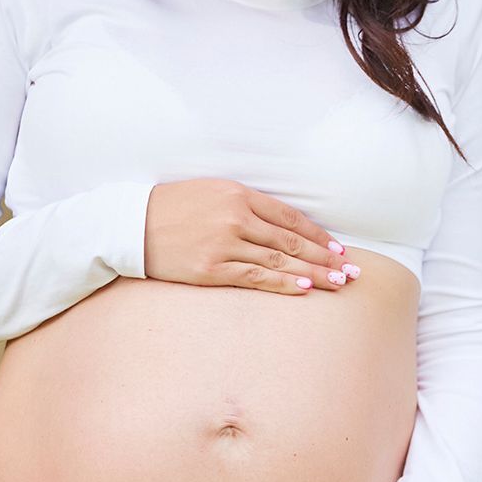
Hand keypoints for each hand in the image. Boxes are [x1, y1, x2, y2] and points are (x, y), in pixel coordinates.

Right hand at [142, 178, 362, 293]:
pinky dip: (283, 283)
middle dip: (326, 257)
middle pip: (292, 240)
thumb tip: (284, 225)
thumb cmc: (172, 208)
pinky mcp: (212, 268)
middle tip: (351, 271)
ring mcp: (224, 243)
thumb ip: (247, 204)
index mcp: (238, 194)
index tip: (339, 248)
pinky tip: (305, 289)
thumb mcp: (212, 192)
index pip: (290, 217)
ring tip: (338, 283)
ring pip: (280, 260)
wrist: (130, 225)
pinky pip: (256, 277)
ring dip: (313, 273)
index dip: (319, 235)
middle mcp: (236, 217)